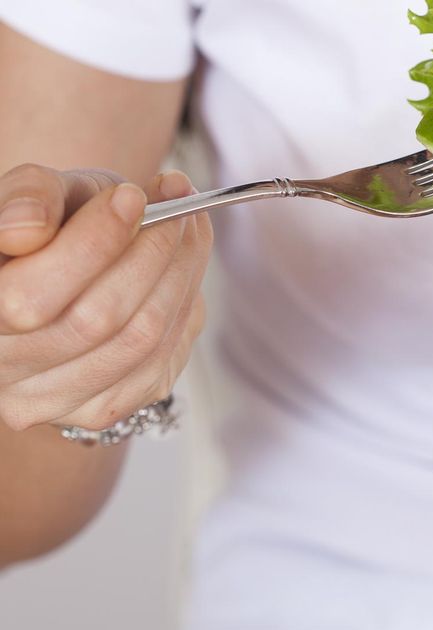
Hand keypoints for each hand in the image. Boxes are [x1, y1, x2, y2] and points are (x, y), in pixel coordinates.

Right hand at [0, 164, 210, 431]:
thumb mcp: (36, 194)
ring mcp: (49, 400)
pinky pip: (158, 361)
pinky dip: (184, 306)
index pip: (31, 297)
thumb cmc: (48, 225)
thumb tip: (27, 229)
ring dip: (179, 277)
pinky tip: (187, 268)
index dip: (93, 244)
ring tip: (191, 225)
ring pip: (138, 341)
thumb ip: (27, 199)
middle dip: (151, 254)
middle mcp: (1, 367)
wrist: (63, 273)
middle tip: (180, 207)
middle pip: (96, 321)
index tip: (133, 197)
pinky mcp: (99, 411)